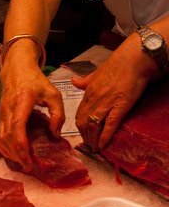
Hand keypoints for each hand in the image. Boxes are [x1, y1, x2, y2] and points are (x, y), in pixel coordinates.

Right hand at [0, 63, 64, 171]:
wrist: (17, 70)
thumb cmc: (36, 82)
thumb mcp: (54, 94)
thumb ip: (58, 114)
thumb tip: (55, 135)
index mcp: (22, 100)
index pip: (17, 125)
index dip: (20, 143)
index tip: (27, 157)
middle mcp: (8, 108)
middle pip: (6, 136)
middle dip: (16, 154)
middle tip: (27, 166)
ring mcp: (1, 113)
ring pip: (0, 138)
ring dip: (9, 153)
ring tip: (22, 162)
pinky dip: (4, 148)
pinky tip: (14, 154)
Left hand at [72, 36, 157, 150]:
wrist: (133, 58)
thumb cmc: (117, 64)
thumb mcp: (96, 73)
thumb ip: (84, 81)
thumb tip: (73, 82)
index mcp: (88, 92)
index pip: (79, 114)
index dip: (79, 127)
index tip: (82, 135)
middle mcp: (95, 99)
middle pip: (83, 122)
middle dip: (85, 136)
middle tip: (88, 145)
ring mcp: (107, 103)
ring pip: (94, 125)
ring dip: (93, 139)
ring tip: (95, 149)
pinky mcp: (120, 105)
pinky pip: (110, 124)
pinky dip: (105, 136)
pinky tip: (103, 144)